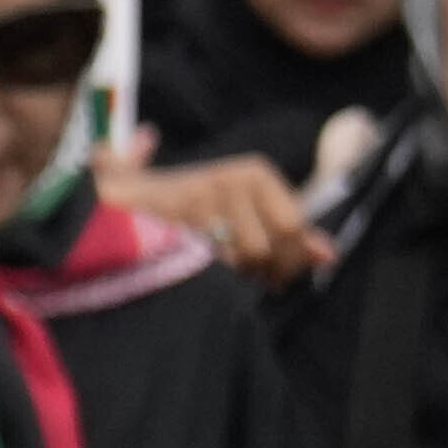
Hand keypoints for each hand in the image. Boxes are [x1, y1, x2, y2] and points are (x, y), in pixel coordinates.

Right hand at [104, 132, 321, 285]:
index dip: (288, 256)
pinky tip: (194, 265)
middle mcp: (231, 179)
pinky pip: (210, 267)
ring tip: (211, 261)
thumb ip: (291, 233)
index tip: (270, 265)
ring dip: (228, 273)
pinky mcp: (174, 223)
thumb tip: (329, 255)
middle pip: (270, 246)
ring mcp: (201, 201)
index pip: (294, 225)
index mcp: (255, 172)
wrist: (118, 203)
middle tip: (240, 266)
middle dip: (260, 268)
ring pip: (239, 260)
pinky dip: (206, 274)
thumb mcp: (250, 213)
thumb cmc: (197, 212)